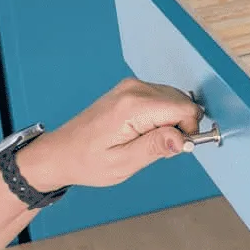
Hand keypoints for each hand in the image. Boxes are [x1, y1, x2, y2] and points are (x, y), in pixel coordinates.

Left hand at [16, 79, 202, 190]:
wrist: (61, 152)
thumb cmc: (88, 161)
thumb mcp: (123, 164)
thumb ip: (156, 148)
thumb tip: (185, 139)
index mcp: (134, 106)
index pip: (185, 109)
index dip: (188, 131)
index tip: (173, 149)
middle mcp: (135, 89)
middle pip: (182, 102)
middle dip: (179, 127)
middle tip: (157, 148)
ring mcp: (132, 86)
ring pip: (175, 100)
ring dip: (171, 121)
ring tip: (147, 140)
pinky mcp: (131, 88)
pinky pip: (163, 98)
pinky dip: (163, 115)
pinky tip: (144, 131)